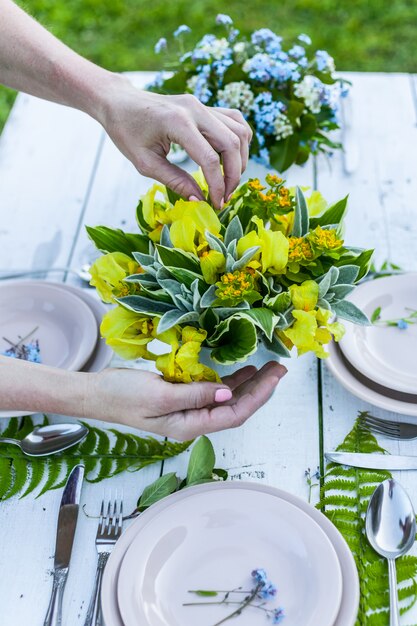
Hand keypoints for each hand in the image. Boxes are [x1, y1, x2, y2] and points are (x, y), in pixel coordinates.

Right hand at [87, 362, 286, 439]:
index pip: (233, 413)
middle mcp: (193, 421)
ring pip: (226, 399)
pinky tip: (242, 371)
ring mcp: (188, 410)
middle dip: (260, 389)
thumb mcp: (158, 394)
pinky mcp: (182, 398)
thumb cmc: (122, 395)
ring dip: (248, 384)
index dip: (258, 396)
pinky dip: (229, 380)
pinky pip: (212, 391)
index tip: (274, 377)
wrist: (97, 394)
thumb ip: (193, 395)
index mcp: (190, 425)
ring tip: (268, 368)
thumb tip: (227, 392)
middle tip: (280, 369)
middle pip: (235, 407)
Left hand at [98, 79, 252, 207]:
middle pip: (231, 144)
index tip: (216, 204)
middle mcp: (195, 109)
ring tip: (229, 180)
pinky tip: (231, 158)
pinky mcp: (205, 105)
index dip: (217, 186)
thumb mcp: (145, 163)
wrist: (120, 102)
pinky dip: (239, 141)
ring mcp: (202, 104)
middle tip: (225, 196)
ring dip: (241, 159)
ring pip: (239, 131)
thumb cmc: (126, 132)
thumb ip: (174, 181)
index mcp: (177, 123)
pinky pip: (235, 121)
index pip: (210, 159)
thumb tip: (199, 199)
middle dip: (234, 175)